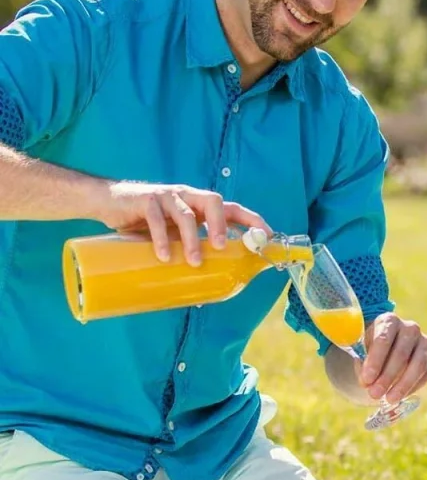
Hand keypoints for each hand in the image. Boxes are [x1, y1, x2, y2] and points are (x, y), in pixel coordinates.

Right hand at [94, 182, 270, 266]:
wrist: (108, 203)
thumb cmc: (148, 221)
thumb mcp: (174, 232)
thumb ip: (190, 246)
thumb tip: (209, 283)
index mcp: (199, 205)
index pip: (232, 208)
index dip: (251, 219)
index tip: (266, 235)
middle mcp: (188, 196)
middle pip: (214, 202)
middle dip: (221, 224)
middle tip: (222, 247)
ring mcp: (167, 197)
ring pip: (186, 214)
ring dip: (193, 239)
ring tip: (194, 261)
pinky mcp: (145, 201)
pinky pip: (156, 219)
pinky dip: (161, 238)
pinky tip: (163, 256)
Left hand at [359, 313, 426, 403]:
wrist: (390, 347)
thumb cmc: (372, 349)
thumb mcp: (362, 352)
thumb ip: (364, 365)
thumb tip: (368, 383)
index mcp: (390, 321)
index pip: (383, 339)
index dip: (375, 361)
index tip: (366, 380)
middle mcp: (410, 328)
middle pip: (401, 354)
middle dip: (387, 377)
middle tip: (374, 394)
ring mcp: (425, 342)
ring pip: (418, 365)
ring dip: (403, 385)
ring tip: (389, 399)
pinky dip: (415, 386)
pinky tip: (402, 395)